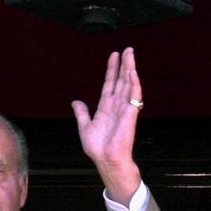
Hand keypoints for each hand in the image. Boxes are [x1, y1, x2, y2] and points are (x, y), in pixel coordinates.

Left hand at [72, 48, 142, 202]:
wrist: (106, 160)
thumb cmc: (98, 148)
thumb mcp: (85, 127)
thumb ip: (82, 113)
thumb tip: (75, 101)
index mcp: (106, 108)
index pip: (110, 84)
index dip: (112, 69)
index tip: (114, 55)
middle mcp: (116, 106)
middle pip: (121, 81)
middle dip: (124, 65)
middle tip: (128, 49)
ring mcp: (124, 109)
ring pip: (128, 85)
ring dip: (130, 69)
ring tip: (131, 55)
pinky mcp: (130, 115)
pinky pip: (133, 97)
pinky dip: (134, 84)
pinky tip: (133, 73)